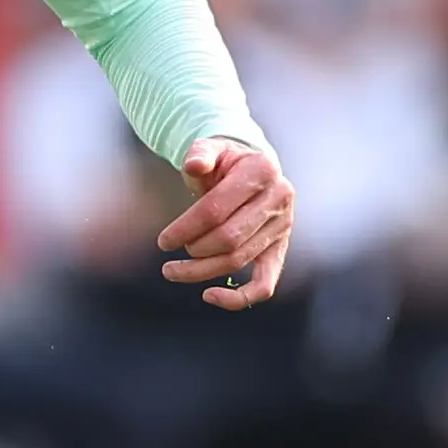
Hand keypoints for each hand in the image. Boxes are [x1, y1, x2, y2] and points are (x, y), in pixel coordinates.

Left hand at [161, 139, 293, 311]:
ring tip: (173, 271)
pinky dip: (239, 298)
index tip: (163, 241)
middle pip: (228, 238)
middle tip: (171, 251)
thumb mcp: (211, 148)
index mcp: (262, 170)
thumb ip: (200, 152)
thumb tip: (193, 164)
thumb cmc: (224, 162)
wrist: (251, 170)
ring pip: (238, 260)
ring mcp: (283, 226)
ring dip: (201, 271)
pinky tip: (209, 296)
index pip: (216, 209)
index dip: (185, 228)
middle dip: (193, 249)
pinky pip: (265, 283)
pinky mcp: (280, 248)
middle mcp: (280, 198)